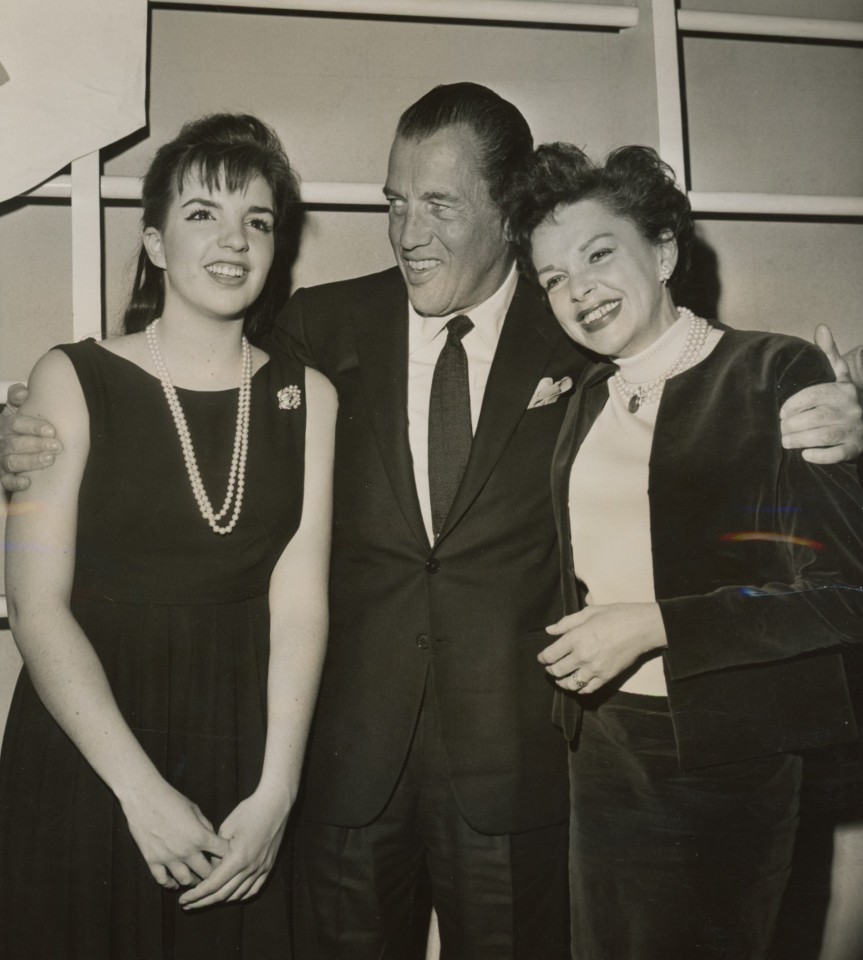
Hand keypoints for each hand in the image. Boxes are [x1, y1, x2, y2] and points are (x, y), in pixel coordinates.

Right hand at [1, 383, 61, 491]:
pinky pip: (5, 481)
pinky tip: (27, 482)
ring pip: (11, 461)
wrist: (24, 443)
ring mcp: (2, 458)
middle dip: (36, 445)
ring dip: (30, 461)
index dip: (33, 426)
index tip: (52, 431)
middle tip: (57, 446)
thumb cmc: (28, 425)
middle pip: (15, 443)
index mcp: (8, 423)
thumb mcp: (23, 408)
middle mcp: (3, 441)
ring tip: (50, 459)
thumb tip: (22, 393)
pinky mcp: (3, 476)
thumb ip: (19, 396)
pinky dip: (15, 482)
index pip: (16, 423)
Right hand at [121, 781, 229, 889]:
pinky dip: (170, 883)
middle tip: (215, 872)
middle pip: (207, 873)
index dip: (228, 854)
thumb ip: (206, 827)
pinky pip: (163, 880)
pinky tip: (175, 882)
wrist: (144, 797)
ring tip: (197, 878)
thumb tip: (213, 840)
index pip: (222, 853)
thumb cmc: (172, 799)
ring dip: (193, 880)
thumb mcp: (195, 809)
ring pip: (186, 880)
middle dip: (214, 873)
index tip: (228, 855)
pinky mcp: (152, 860)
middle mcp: (186, 851)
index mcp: (200, 836)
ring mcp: (168, 858)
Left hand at [178, 790, 289, 909]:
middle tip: (188, 905)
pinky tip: (230, 896)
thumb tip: (210, 868)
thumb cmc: (249, 811)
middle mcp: (251, 868)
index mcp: (238, 858)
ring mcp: (261, 869)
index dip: (197, 895)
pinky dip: (239, 896)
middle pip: (223, 894)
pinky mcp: (268, 867)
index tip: (183, 900)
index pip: (213, 885)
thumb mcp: (226, 828)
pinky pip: (253, 890)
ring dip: (219, 900)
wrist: (275, 804)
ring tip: (205, 900)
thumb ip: (216, 852)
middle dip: (203, 902)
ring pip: (237, 895)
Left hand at [539, 603, 666, 694]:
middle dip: (550, 670)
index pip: (550, 655)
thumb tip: (549, 630)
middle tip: (550, 667)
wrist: (641, 628)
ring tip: (560, 678)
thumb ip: (566, 623)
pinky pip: (587, 689)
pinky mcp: (606, 677)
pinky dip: (579, 689)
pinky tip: (577, 684)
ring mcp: (594, 669)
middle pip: (557, 670)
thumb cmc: (615, 615)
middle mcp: (582, 656)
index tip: (542, 657)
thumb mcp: (588, 612)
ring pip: (570, 683)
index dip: (542, 658)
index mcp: (576, 638)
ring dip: (562, 682)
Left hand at [780, 325, 862, 463]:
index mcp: (844, 390)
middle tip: (776, 429)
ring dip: (800, 440)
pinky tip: (805, 455)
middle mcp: (851, 409)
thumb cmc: (842, 397)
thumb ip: (828, 354)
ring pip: (824, 436)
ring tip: (784, 441)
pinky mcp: (853, 449)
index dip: (793, 404)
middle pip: (816, 417)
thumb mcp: (839, 375)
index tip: (779, 411)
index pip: (815, 395)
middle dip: (792, 424)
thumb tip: (821, 328)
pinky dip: (821, 456)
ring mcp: (854, 430)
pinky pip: (837, 454)